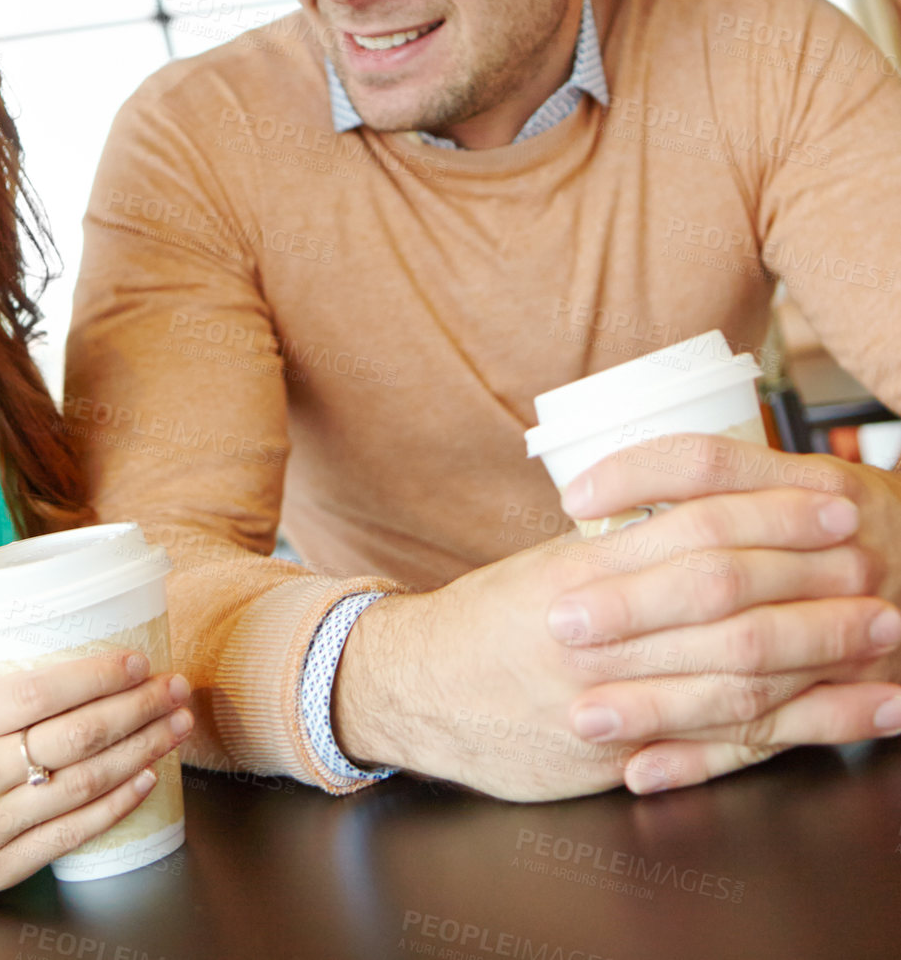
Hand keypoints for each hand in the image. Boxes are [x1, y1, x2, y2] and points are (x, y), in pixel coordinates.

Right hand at [0, 652, 191, 907]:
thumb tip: (73, 678)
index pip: (39, 693)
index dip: (95, 675)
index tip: (137, 661)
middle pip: (76, 736)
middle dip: (137, 709)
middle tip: (175, 689)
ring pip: (84, 783)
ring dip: (141, 751)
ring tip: (174, 727)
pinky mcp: (3, 866)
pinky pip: (72, 833)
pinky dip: (116, 804)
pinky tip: (146, 780)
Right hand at [331, 484, 900, 800]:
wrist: (412, 690)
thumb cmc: (482, 623)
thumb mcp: (541, 568)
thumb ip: (616, 552)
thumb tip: (696, 521)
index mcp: (577, 575)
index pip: (692, 534)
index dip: (770, 519)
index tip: (829, 506)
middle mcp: (595, 638)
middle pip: (725, 605)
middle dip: (811, 585)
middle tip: (876, 566)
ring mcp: (608, 704)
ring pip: (733, 678)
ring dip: (819, 656)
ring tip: (882, 634)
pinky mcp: (617, 760)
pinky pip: (721, 748)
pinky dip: (795, 734)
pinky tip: (852, 719)